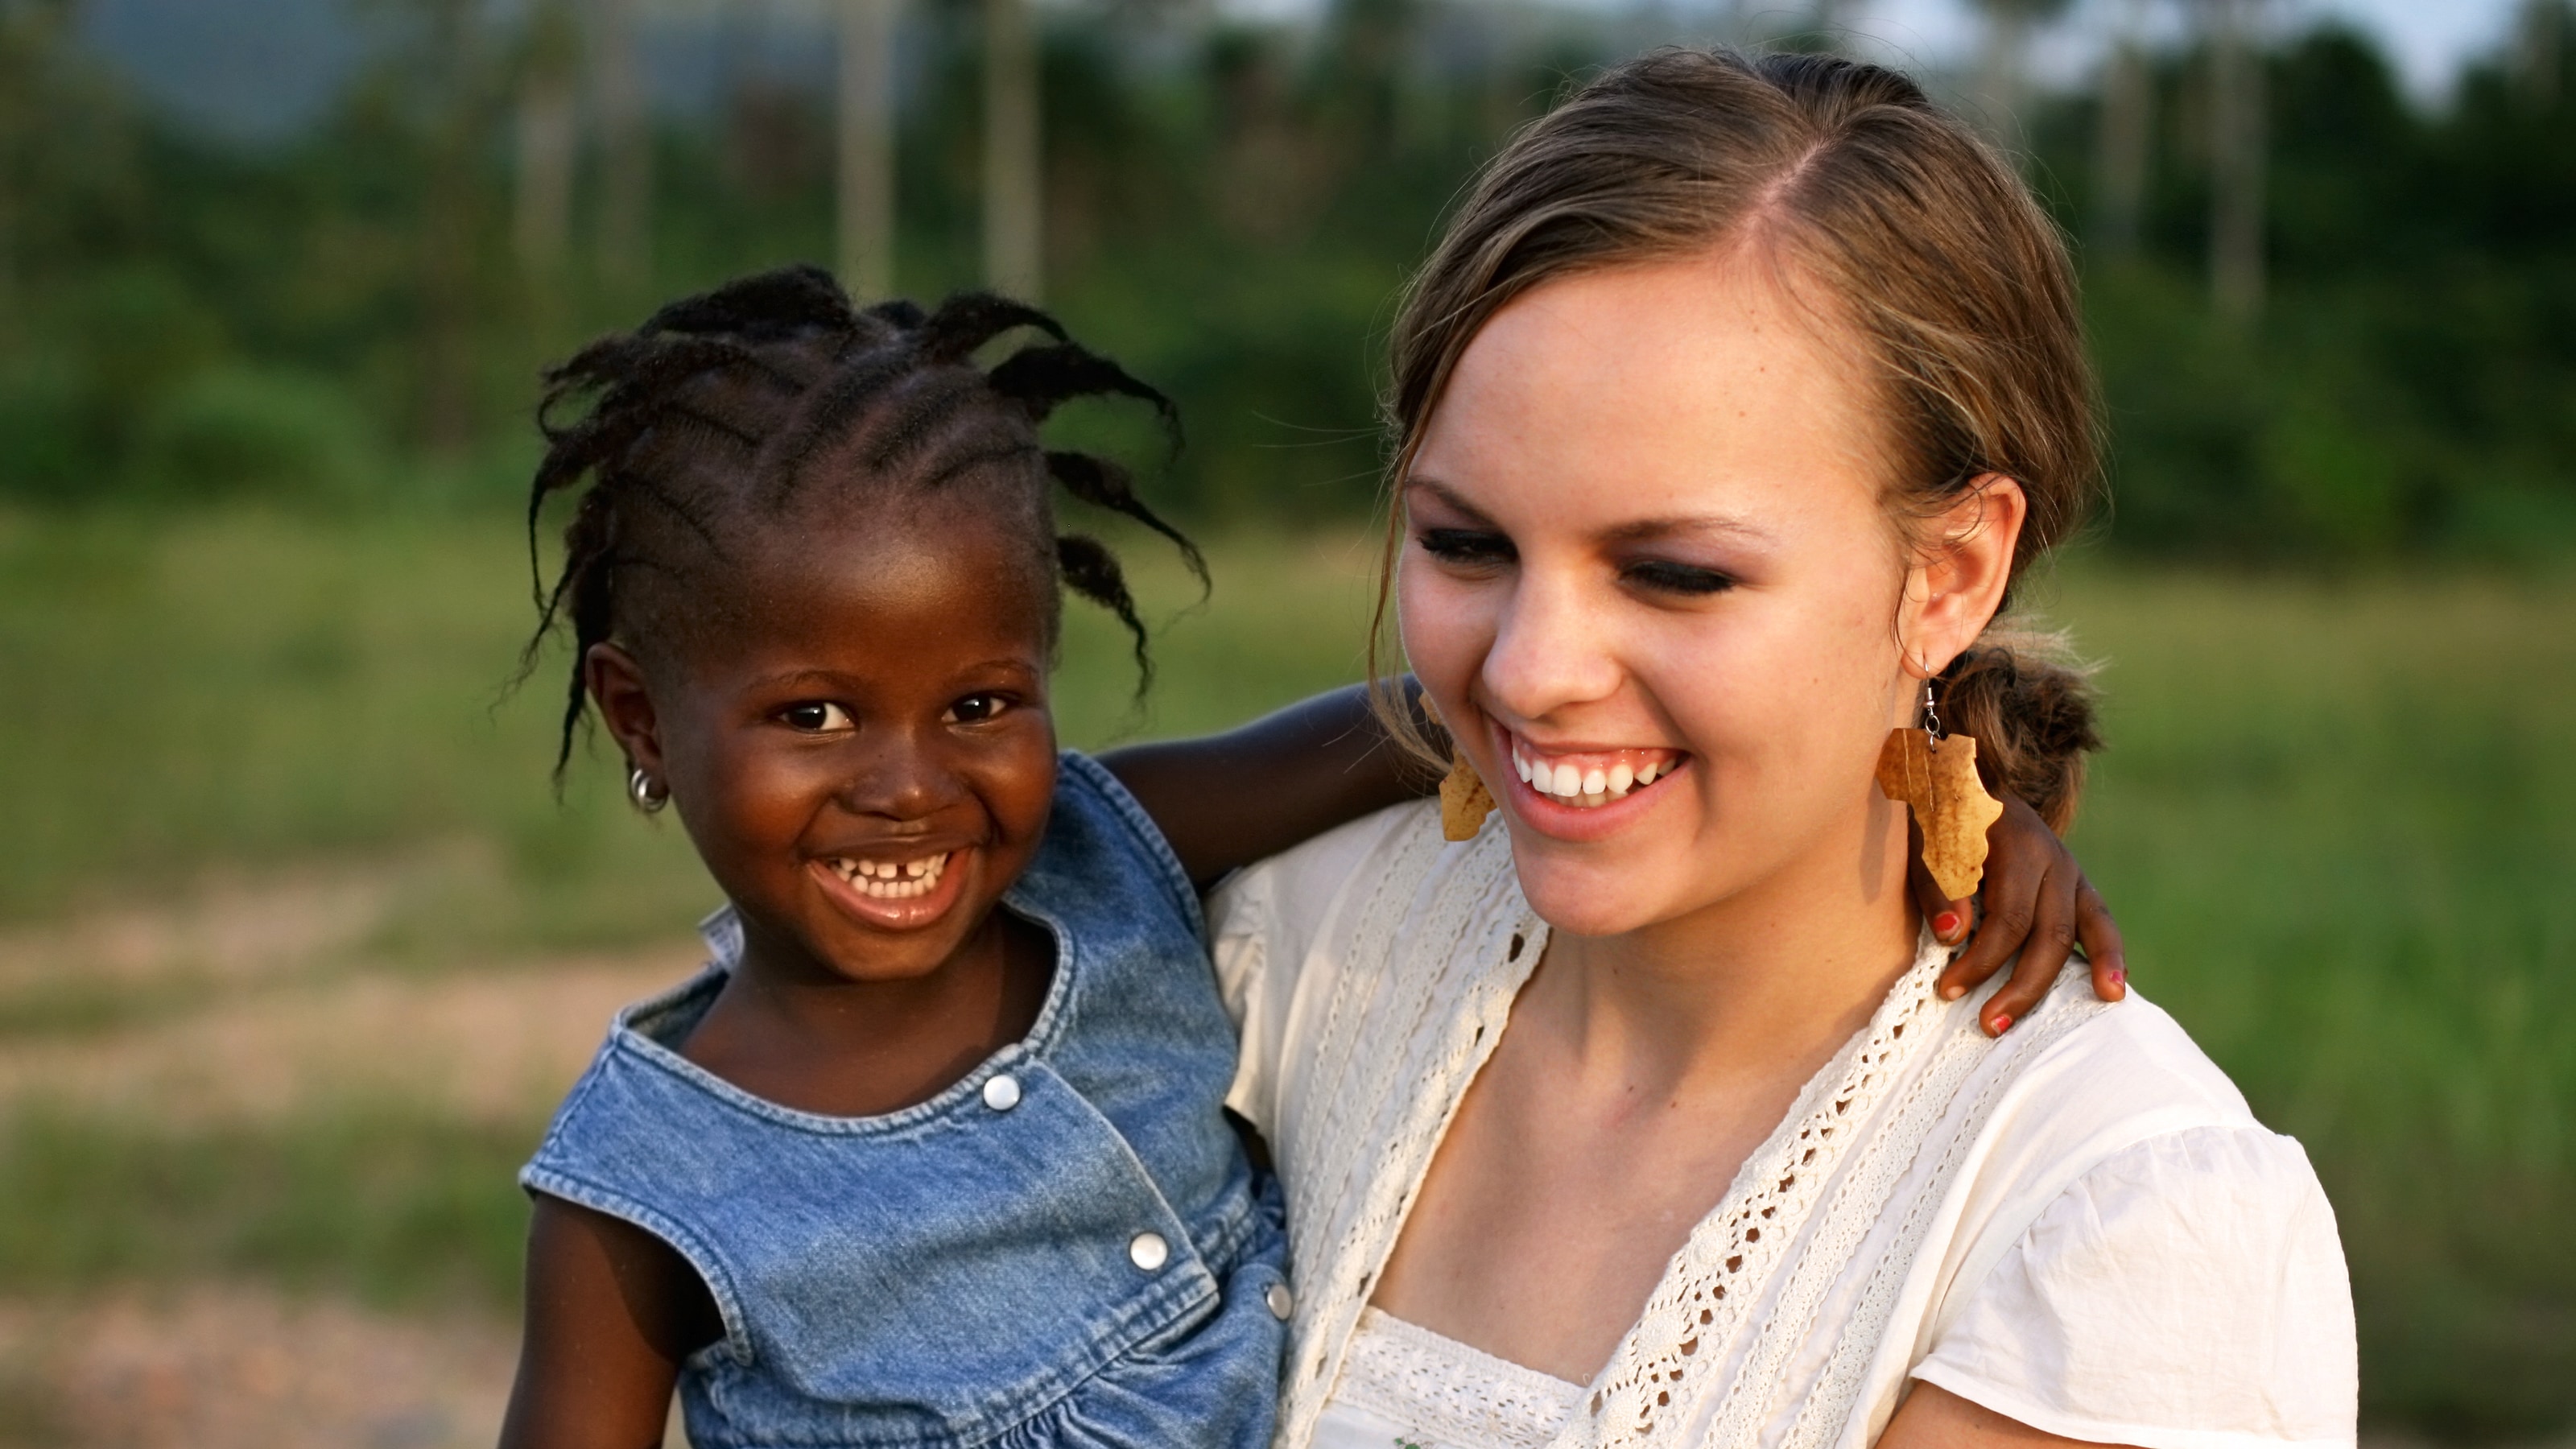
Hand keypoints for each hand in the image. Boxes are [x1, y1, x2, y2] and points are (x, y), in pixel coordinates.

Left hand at [1906, 793, 2125, 1035]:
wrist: (1967, 779)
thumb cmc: (1939, 819)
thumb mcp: (1926, 843)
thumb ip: (1938, 887)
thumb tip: (1953, 936)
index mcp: (2016, 843)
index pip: (2008, 917)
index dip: (1980, 960)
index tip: (1947, 990)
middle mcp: (2053, 857)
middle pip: (2048, 934)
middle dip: (2020, 985)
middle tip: (1989, 1026)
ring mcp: (2070, 870)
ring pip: (2079, 932)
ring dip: (2068, 978)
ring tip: (2068, 1019)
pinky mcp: (2078, 884)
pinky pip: (2100, 922)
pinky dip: (2110, 955)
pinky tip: (2113, 990)